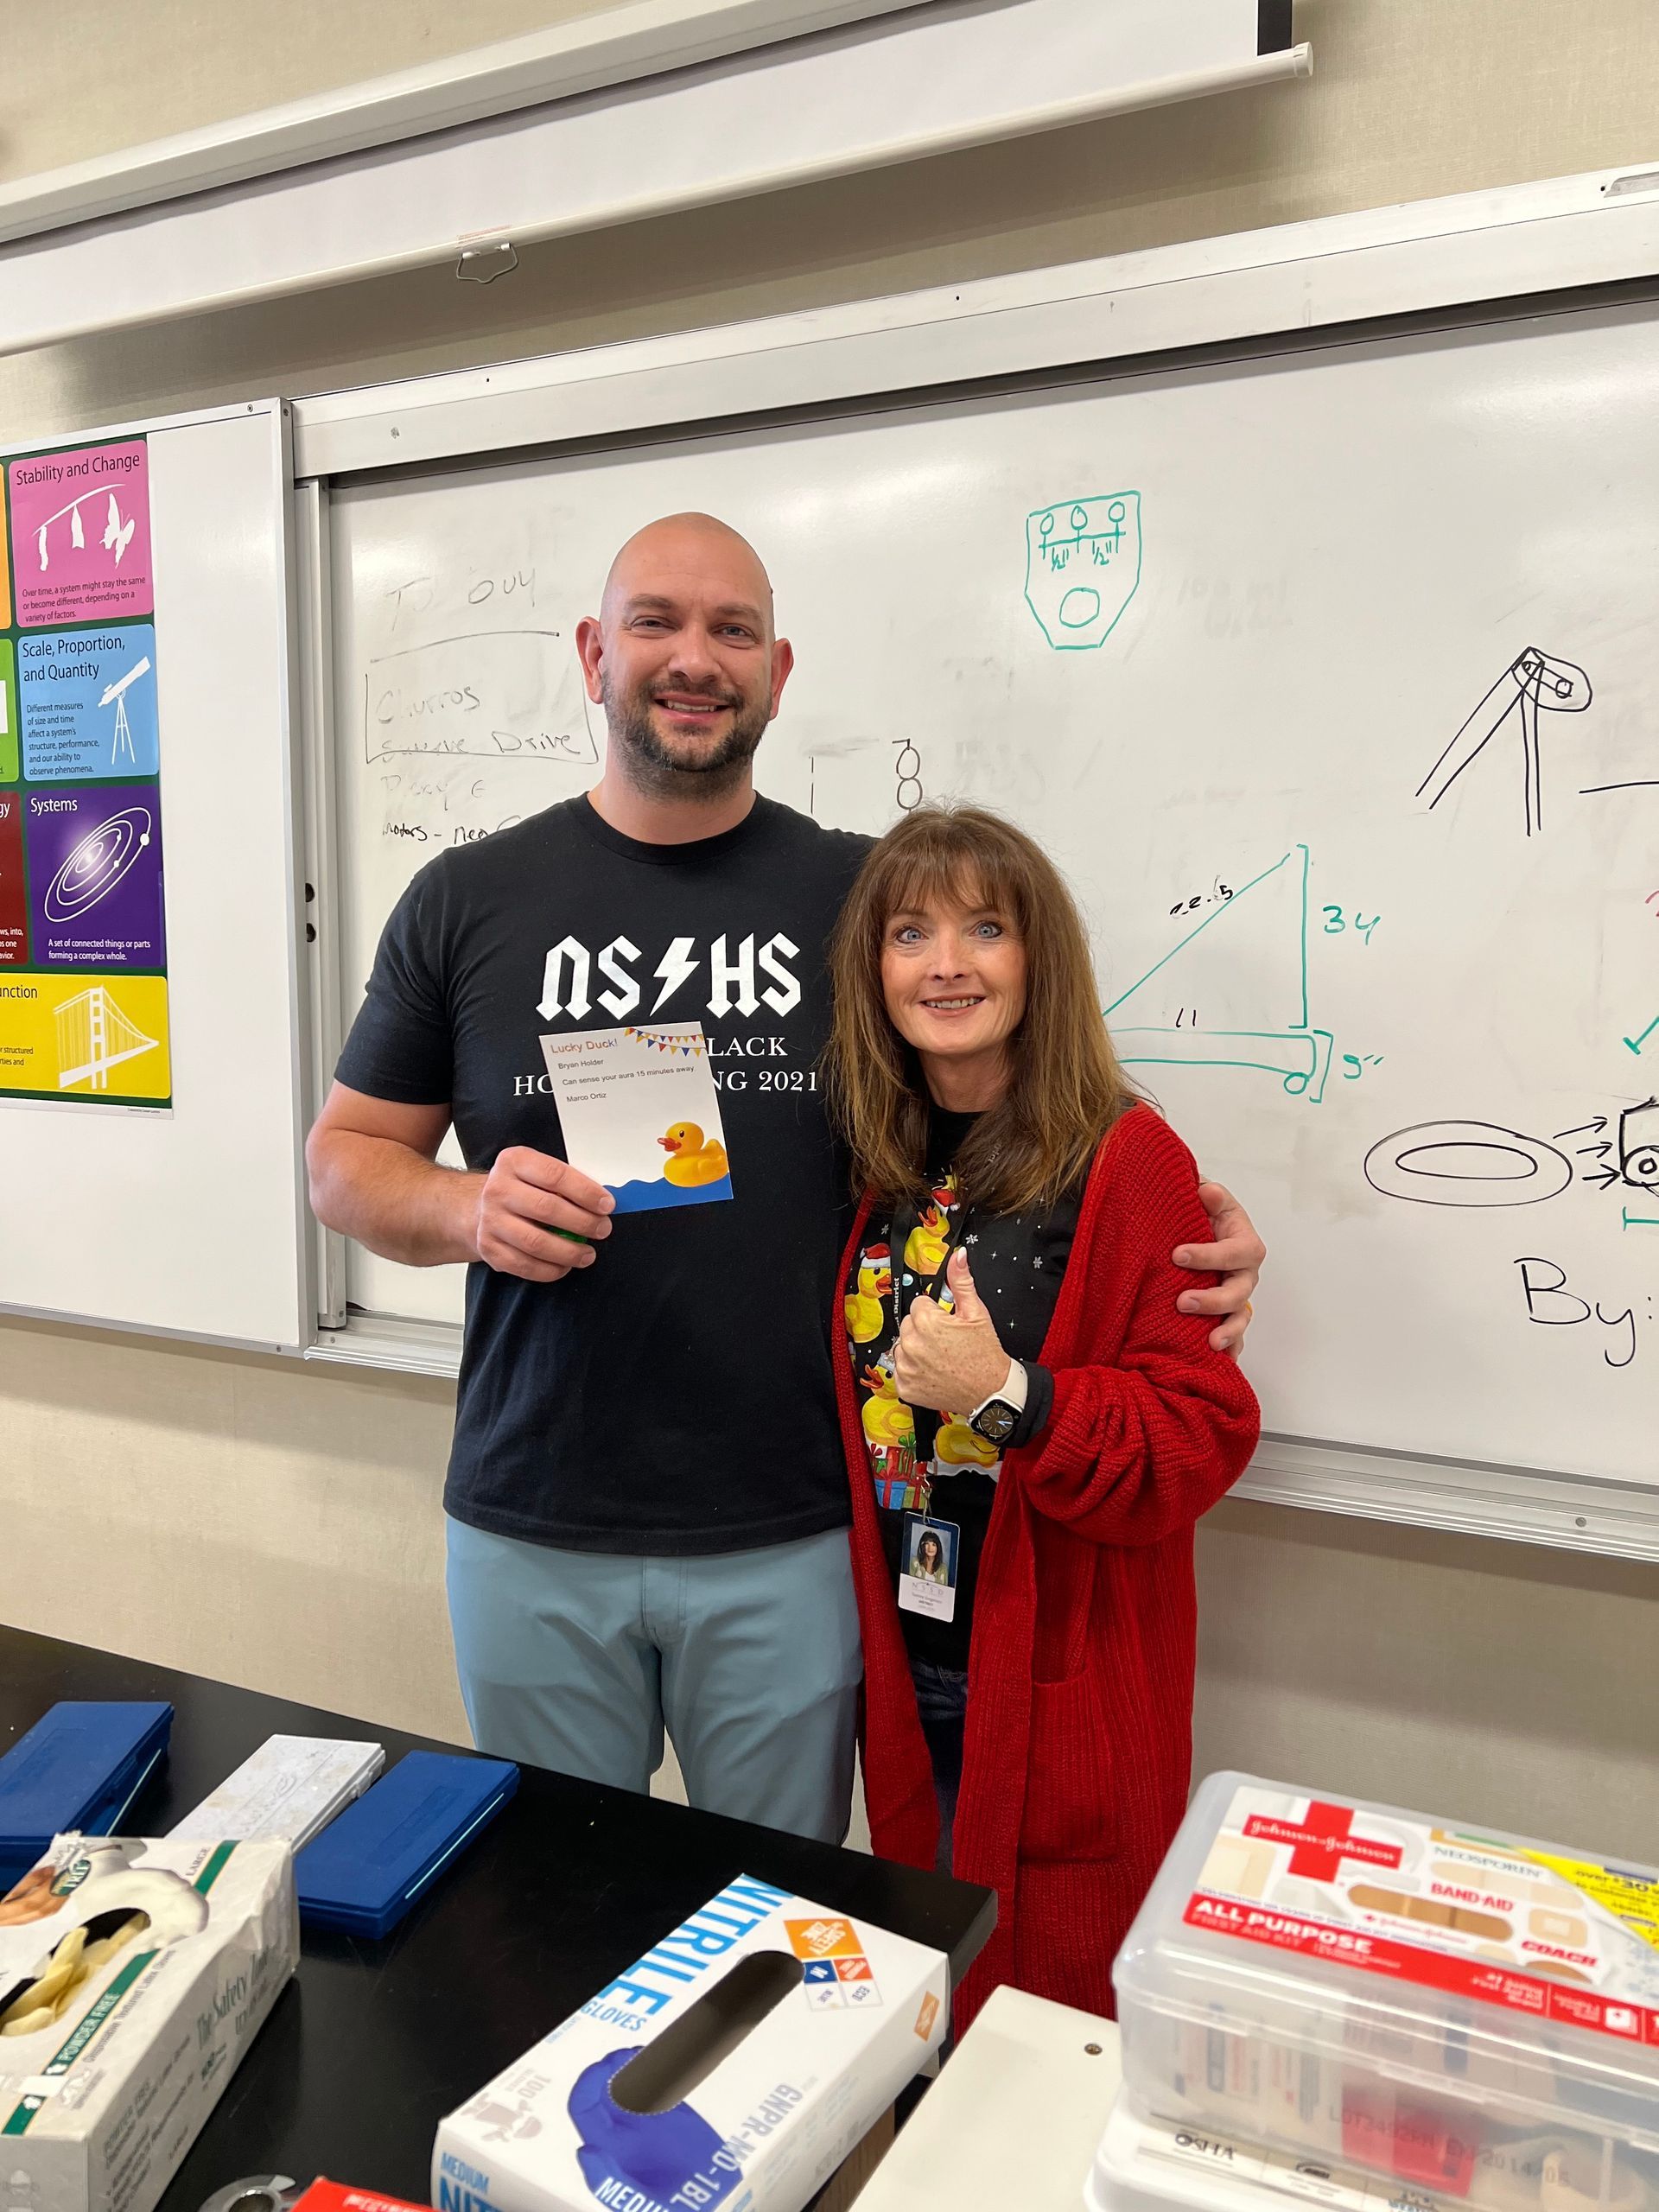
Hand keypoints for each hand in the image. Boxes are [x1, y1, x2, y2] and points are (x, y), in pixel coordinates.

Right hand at [473, 1146, 613, 1281]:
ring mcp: (490, 1220)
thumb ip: (566, 1184)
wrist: (479, 1206)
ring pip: (535, 1242)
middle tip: (602, 1229)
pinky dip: (549, 1270)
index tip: (606, 1205)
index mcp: (515, 1162)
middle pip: (547, 1209)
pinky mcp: (488, 1247)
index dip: (586, 1192)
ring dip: (568, 1252)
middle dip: (582, 1223)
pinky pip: (523, 1265)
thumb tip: (601, 1204)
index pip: (555, 1175)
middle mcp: (498, 1189)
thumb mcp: (538, 1171)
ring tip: (587, 1254)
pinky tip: (564, 1266)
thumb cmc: (518, 1188)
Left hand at [894, 1249, 1009, 1411]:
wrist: (991, 1391)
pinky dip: (914, 1372)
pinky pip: (901, 1370)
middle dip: (924, 1330)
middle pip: (908, 1325)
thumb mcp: (976, 1313)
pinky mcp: (905, 1387)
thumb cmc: (985, 1355)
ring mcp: (907, 1368)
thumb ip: (961, 1282)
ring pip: (903, 1346)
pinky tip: (932, 1372)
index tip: (946, 1325)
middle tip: (945, 1342)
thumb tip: (958, 1256)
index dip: (935, 1313)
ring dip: (916, 1350)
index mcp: (927, 1322)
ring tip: (940, 1357)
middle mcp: (912, 1344)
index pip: (918, 1305)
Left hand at [1173, 1180, 1264, 1357]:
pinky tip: (1222, 1363)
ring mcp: (1237, 1297)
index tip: (1177, 1254)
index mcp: (1244, 1243)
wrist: (1196, 1230)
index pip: (1234, 1252)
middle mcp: (1245, 1273)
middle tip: (1182, 1302)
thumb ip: (1210, 1196)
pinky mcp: (1226, 1315)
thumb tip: (1207, 1191)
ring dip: (1227, 1331)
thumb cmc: (1202, 1215)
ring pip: (1239, 1318)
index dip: (1209, 1255)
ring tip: (1209, 1342)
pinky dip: (1230, 1349)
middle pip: (1238, 1291)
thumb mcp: (1207, 1198)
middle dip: (1213, 1300)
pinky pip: (1233, 1336)